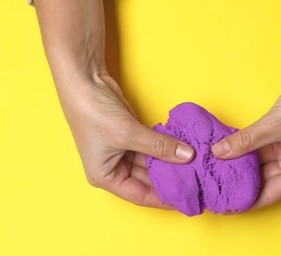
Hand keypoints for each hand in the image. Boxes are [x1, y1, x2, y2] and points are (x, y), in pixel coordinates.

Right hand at [63, 74, 194, 207]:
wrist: (84, 81)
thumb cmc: (94, 113)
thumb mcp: (128, 133)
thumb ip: (159, 146)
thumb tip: (188, 156)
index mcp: (105, 177)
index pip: (140, 195)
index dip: (163, 199)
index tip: (185, 199)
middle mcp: (113, 168)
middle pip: (147, 179)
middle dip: (169, 179)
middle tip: (195, 181)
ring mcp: (122, 151)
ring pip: (151, 162)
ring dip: (170, 162)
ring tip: (194, 166)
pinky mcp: (131, 136)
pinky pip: (152, 147)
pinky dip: (166, 147)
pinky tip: (183, 150)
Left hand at [212, 66, 280, 209]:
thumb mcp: (275, 126)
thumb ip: (245, 141)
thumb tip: (218, 152)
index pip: (270, 194)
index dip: (247, 201)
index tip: (225, 205)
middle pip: (262, 179)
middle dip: (239, 181)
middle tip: (214, 185)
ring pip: (256, 162)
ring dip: (238, 163)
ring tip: (214, 169)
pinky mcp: (277, 134)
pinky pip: (256, 146)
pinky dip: (241, 147)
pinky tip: (224, 150)